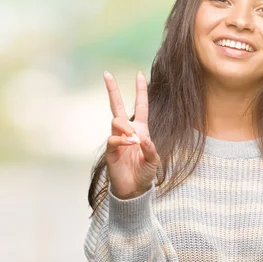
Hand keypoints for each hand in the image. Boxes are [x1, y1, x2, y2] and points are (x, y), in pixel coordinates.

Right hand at [103, 71, 159, 199]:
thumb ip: (150, 148)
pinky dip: (122, 140)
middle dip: (112, 90)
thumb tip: (140, 139)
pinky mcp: (110, 151)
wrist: (135, 189)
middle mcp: (127, 132)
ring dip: (125, 127)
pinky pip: (113, 139)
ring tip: (134, 139)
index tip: (139, 74)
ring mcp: (117, 140)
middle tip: (107, 74)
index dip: (140, 91)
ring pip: (116, 122)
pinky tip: (130, 144)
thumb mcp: (154, 159)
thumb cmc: (145, 173)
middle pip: (117, 106)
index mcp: (141, 130)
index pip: (140, 106)